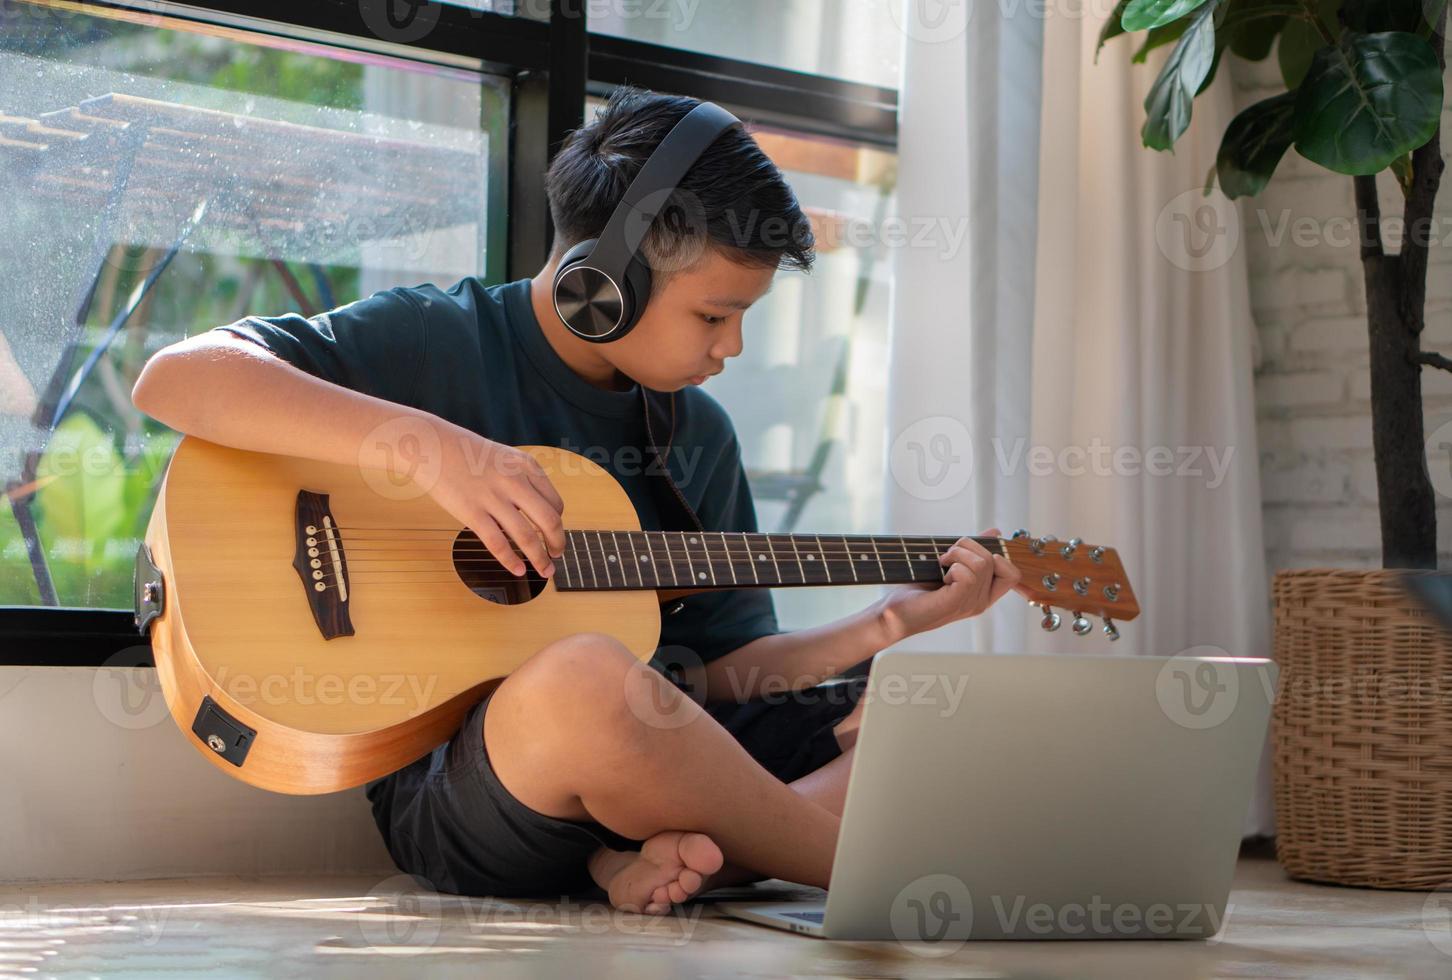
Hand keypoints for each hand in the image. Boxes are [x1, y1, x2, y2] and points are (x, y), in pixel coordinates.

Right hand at [418, 423, 565, 577]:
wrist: (432, 445)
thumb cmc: (467, 454)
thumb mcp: (505, 458)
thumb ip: (522, 481)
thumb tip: (536, 512)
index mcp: (527, 466)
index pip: (555, 504)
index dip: (559, 525)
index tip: (554, 536)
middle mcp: (515, 481)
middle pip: (550, 521)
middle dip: (558, 545)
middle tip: (557, 557)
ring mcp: (493, 497)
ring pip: (527, 537)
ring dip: (540, 559)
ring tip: (545, 571)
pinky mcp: (471, 512)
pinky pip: (497, 544)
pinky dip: (511, 561)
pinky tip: (518, 570)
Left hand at [875, 528, 1024, 643]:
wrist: (895, 613)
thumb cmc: (919, 590)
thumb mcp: (951, 564)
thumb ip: (973, 551)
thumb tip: (995, 532)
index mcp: (983, 594)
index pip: (1013, 574)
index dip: (999, 556)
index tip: (972, 552)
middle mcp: (981, 601)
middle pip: (994, 559)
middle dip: (968, 546)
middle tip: (947, 557)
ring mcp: (970, 604)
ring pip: (983, 563)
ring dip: (958, 554)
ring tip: (942, 564)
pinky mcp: (956, 602)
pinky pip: (969, 574)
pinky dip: (953, 566)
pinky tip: (941, 575)